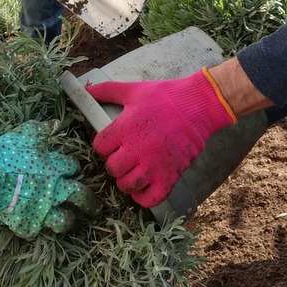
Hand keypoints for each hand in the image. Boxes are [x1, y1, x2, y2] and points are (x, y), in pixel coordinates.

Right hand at [0, 121, 92, 237]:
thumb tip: (56, 124)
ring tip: (71, 221)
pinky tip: (35, 224)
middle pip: (80, 197)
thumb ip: (42, 130)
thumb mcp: (25, 135)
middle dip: (90, 202)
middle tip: (95, 208)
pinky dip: (35, 227)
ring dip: (69, 221)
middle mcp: (54, 191)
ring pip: (64, 221)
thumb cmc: (4, 153)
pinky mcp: (26, 224)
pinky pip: (35, 230)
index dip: (71, 167)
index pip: (72, 167)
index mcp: (55, 168)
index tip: (69, 169)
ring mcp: (41, 210)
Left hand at [86, 68, 236, 206]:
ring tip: (131, 172)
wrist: (199, 105)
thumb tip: (86, 88)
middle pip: (112, 168)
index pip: (99, 147)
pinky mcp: (171, 176)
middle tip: (122, 158)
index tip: (111, 143)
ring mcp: (155, 165)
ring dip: (126, 181)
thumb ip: (107, 90)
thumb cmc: (165, 96)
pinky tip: (142, 188)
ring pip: (127, 185)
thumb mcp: (133, 90)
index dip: (103, 146)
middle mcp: (138, 149)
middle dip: (114, 164)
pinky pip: (151, 198)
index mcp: (125, 127)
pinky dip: (143, 198)